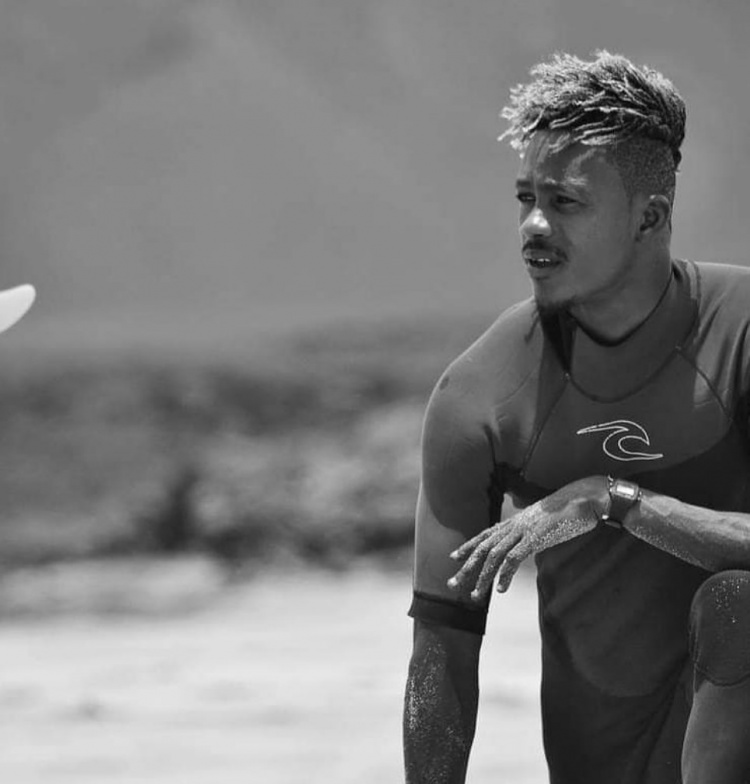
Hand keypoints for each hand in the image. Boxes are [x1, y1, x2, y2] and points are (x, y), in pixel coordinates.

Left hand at [447, 476, 606, 601]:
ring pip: (495, 556)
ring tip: (476, 596)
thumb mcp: (544, 520)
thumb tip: (527, 539)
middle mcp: (514, 525)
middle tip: (452, 585)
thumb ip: (531, 529)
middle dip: (466, 567)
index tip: (453, 558)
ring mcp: (524, 530)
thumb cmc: (568, 510)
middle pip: (483, 548)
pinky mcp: (536, 537)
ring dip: (483, 577)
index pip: (485, 535)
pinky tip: (501, 589)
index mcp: (515, 521)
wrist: (585, 498)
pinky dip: (506, 574)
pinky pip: (515, 558)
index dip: (468, 546)